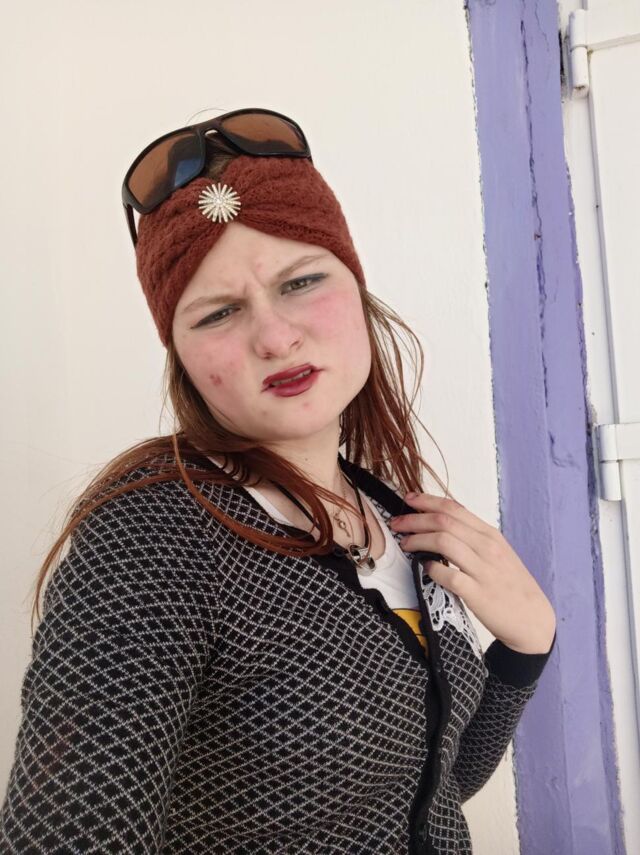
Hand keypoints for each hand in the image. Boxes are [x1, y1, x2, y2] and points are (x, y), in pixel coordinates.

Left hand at [389, 493, 555, 654]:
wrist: (532, 619)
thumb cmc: (510, 584)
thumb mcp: (497, 552)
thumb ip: (472, 537)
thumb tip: (439, 524)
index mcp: (490, 534)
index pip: (454, 508)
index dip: (427, 501)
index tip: (408, 499)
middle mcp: (487, 547)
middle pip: (443, 522)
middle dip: (414, 519)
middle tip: (397, 523)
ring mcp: (483, 570)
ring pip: (443, 542)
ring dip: (418, 540)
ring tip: (406, 545)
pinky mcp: (478, 594)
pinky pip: (449, 576)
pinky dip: (432, 569)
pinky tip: (425, 568)